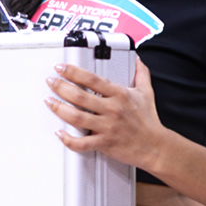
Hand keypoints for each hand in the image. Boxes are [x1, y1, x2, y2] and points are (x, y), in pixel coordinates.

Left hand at [50, 57, 164, 168]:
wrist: (155, 146)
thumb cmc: (149, 121)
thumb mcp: (146, 92)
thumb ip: (141, 73)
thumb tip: (137, 59)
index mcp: (119, 95)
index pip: (92, 79)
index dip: (73, 72)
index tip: (61, 68)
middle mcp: (112, 109)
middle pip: (80, 96)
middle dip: (61, 87)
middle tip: (51, 82)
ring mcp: (107, 127)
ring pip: (77, 117)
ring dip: (59, 109)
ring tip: (49, 101)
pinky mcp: (104, 143)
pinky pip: (82, 143)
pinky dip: (68, 139)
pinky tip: (60, 133)